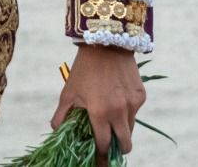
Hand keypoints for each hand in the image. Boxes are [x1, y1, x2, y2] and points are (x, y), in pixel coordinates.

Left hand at [51, 45, 144, 165]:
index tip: (98, 161)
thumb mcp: (69, 92)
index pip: (104, 145)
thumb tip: (57, 132)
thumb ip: (62, 115)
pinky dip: (127, 113)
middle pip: (124, 144)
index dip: (101, 156)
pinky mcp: (140, 95)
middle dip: (117, 150)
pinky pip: (135, 112)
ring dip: (123, 131)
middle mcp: (119, 111)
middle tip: (110, 149)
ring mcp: (132, 104)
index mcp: (100, 113)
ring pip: (131, 129)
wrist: (106, 42)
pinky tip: (118, 102)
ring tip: (112, 126)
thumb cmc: (84, 69)